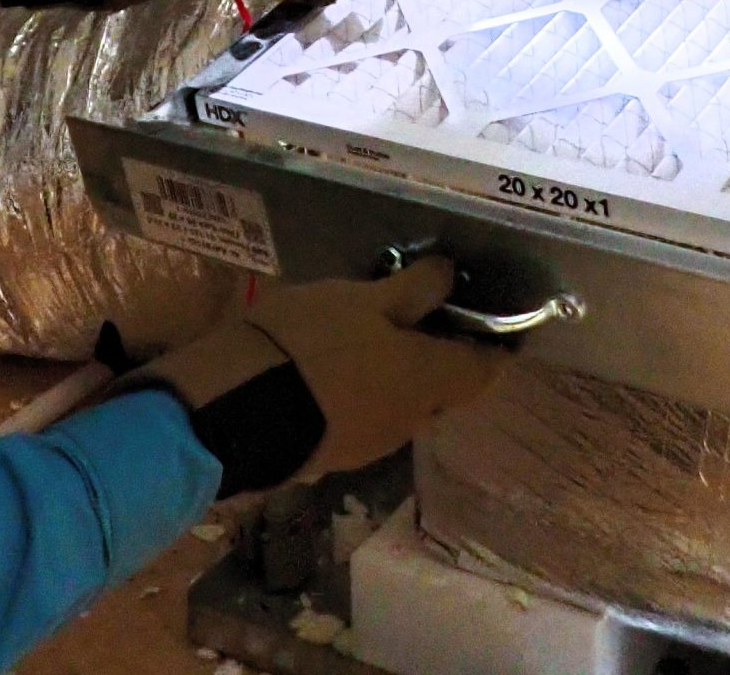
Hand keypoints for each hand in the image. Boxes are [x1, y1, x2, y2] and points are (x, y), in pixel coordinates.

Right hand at [124, 257, 511, 493]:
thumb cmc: (310, 342)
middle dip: (439, 358)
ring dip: (397, 375)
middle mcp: (411, 420)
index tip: (488, 321)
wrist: (237, 412)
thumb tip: (451, 276)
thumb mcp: (361, 300)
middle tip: (422, 317)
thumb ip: (412, 290)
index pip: (486, 369)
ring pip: (402, 405)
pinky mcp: (331, 453)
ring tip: (371, 336)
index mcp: (430, 380)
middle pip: (444, 390)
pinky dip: (361, 392)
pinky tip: (333, 366)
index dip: (492, 345)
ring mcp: (370, 444)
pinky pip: (363, 417)